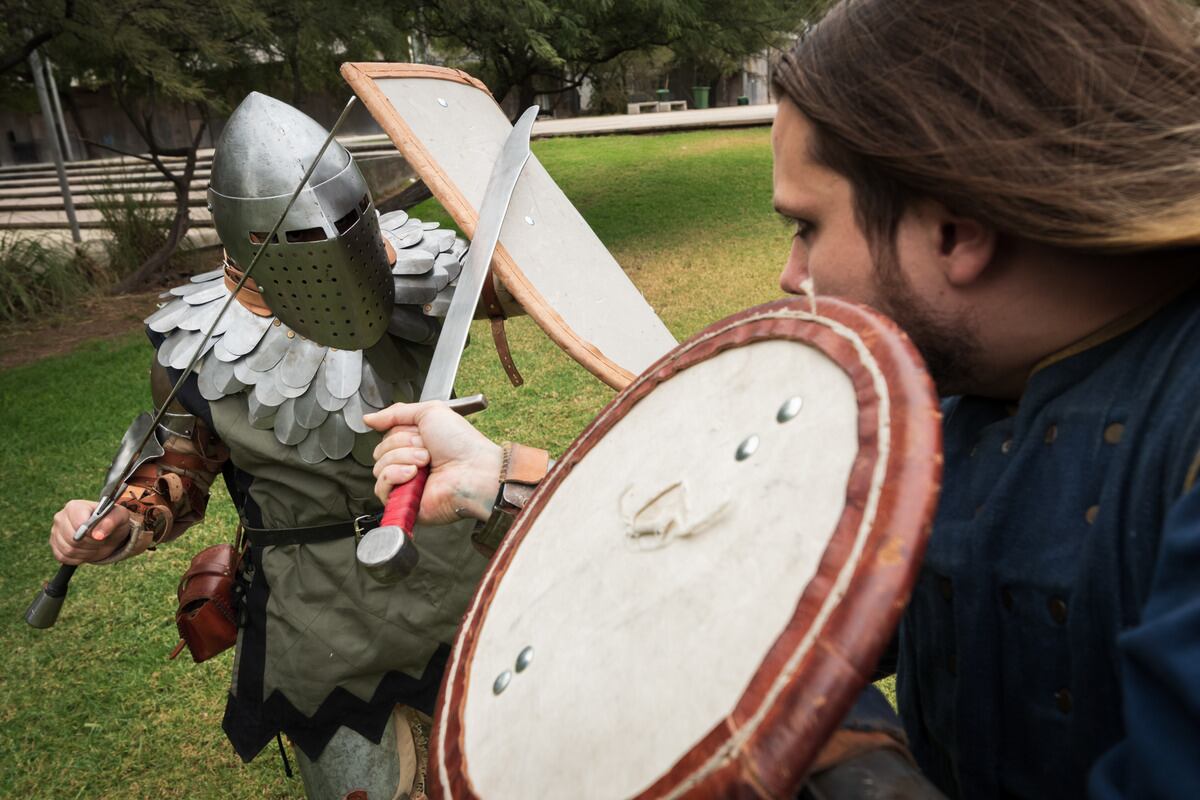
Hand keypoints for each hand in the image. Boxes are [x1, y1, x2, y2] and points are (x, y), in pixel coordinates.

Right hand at [49, 500, 130, 564]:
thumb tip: (97, 535)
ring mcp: (55, 532)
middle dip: (91, 543)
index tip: (101, 533)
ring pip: (68, 550)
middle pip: (72, 539)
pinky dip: (77, 558)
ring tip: (94, 545)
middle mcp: (61, 517)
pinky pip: (63, 557)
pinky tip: (86, 550)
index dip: (92, 533)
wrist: (108, 533)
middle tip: (100, 540)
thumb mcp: (120, 517)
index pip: (79, 524)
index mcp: (75, 506)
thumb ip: (111, 521)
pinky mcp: (54, 545)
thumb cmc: (113, 522)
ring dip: (86, 552)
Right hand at [366, 401, 503, 525]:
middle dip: (402, 445)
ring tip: (425, 462)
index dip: (400, 432)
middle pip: (380, 451)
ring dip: (402, 459)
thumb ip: (396, 412)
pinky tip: (413, 475)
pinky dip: (395, 476)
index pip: (386, 436)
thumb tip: (369, 419)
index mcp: (415, 444)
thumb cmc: (461, 443)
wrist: (474, 469)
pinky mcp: (404, 503)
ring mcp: (406, 484)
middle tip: (426, 449)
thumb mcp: (429, 412)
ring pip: (378, 468)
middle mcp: (409, 464)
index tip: (420, 434)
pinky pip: (381, 488)